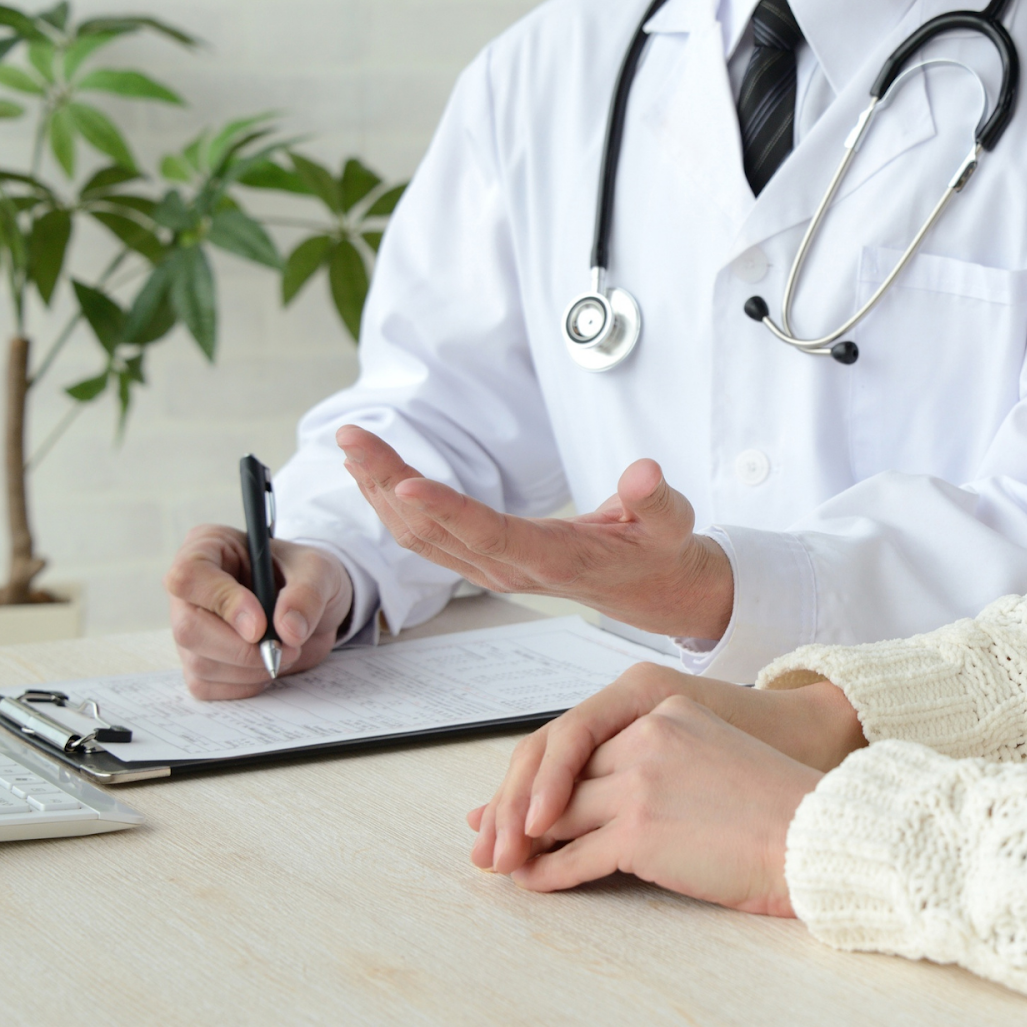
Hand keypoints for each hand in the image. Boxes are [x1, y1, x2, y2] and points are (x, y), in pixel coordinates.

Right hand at [164, 525, 353, 699]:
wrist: (312, 606)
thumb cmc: (305, 575)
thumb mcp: (318, 570)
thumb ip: (306, 594)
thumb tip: (288, 630)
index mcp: (208, 549)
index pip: (189, 577)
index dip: (224, 604)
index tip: (260, 625)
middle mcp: (189, 590)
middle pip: (189, 628)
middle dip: (242, 649)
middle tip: (286, 648)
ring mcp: (190, 628)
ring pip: (199, 662)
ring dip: (250, 668)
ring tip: (286, 651)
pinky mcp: (198, 662)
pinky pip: (207, 686)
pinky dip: (245, 684)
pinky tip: (268, 666)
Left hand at [336, 425, 732, 639]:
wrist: (651, 589)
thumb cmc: (658, 551)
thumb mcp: (673, 523)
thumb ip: (656, 500)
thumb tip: (644, 472)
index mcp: (553, 558)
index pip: (491, 534)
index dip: (446, 510)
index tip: (404, 484)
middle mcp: (512, 570)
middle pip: (437, 531)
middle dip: (388, 482)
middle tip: (353, 438)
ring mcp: (492, 571)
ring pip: (421, 537)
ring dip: (380, 491)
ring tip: (353, 446)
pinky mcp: (484, 563)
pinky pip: (427, 539)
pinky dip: (395, 505)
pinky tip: (376, 476)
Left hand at [474, 696, 822, 916]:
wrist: (815, 832)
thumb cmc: (774, 803)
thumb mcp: (711, 752)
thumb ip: (654, 756)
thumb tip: (589, 789)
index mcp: (662, 709)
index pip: (578, 736)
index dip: (538, 772)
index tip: (512, 797)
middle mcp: (645, 736)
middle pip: (557, 770)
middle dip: (515, 807)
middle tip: (485, 835)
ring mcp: (639, 782)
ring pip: (557, 813)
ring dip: (523, 842)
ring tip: (503, 863)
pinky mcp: (638, 830)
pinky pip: (572, 855)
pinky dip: (547, 873)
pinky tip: (533, 882)